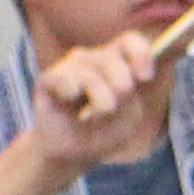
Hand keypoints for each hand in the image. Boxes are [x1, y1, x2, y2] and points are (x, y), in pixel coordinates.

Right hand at [15, 29, 175, 181]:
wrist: (71, 153)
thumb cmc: (102, 131)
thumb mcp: (127, 117)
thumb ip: (129, 95)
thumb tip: (123, 84)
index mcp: (115, 62)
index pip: (130, 41)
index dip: (141, 54)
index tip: (145, 78)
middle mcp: (91, 59)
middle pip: (111, 59)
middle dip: (119, 88)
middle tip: (113, 109)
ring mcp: (68, 67)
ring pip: (90, 76)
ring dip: (99, 101)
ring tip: (90, 117)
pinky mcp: (47, 79)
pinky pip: (64, 79)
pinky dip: (71, 94)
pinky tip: (68, 100)